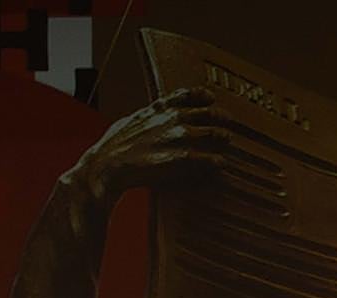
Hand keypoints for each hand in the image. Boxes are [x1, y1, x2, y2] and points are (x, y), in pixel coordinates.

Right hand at [68, 87, 233, 208]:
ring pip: (217, 133)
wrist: (109, 164)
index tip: (211, 98)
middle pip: (210, 113)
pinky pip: (213, 159)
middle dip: (222, 118)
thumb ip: (148, 115)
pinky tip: (221, 164)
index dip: (203, 95)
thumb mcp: (131, 120)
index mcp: (160, 107)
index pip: (188, 94)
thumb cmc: (116, 145)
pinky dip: (219, 162)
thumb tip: (151, 114)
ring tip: (226, 141)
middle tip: (228, 125)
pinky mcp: (185, 157)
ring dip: (224, 138)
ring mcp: (181, 137)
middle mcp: (174, 118)